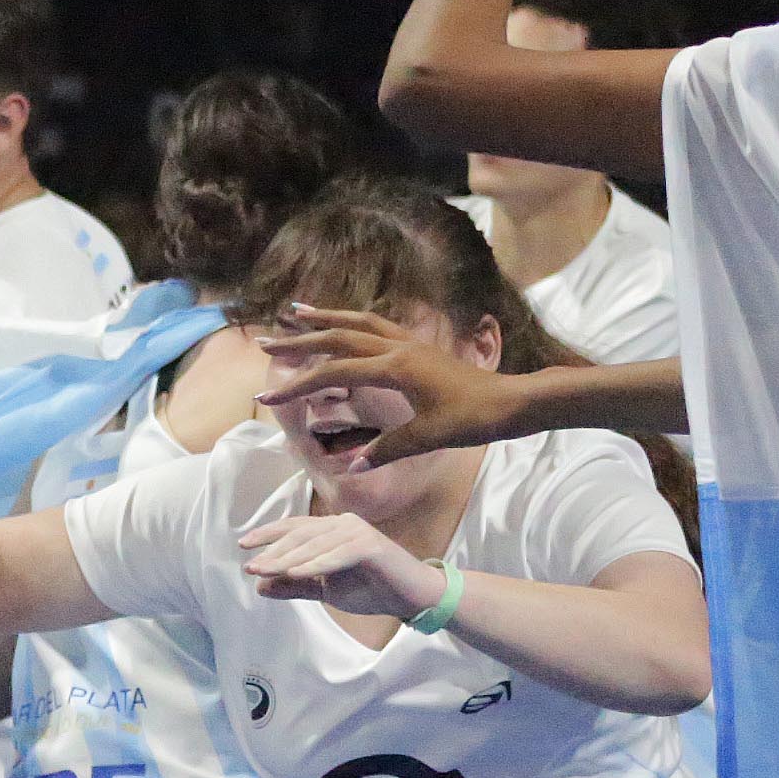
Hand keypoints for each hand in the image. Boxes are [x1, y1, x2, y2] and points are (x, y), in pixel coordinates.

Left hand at [239, 511, 447, 620]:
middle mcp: (342, 524)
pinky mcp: (370, 546)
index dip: (268, 534)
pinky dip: (316, 564)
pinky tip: (295, 573)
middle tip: (251, 565)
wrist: (411, 596)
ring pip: (315, 543)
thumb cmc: (371, 588)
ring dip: (288, 558)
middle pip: (300, 534)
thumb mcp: (326, 590)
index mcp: (331, 530)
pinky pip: (337, 555)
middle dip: (273, 550)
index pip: (294, 528)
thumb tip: (260, 586)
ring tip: (265, 570)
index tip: (244, 545)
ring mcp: (357, 532)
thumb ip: (296, 586)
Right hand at [257, 307, 525, 465]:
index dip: (298, 385)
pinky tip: (343, 323)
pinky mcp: (419, 348)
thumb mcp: (428, 437)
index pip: (334, 374)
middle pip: (338, 338)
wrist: (513, 402)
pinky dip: (353, 322)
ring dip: (325, 318)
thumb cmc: (474, 419)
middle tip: (265, 342)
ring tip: (296, 312)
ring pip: (358, 323)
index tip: (268, 397)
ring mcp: (409, 344)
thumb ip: (386, 449)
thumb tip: (351, 465)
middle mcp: (398, 348)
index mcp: (395, 368)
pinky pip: (377, 327)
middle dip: (299, 342)